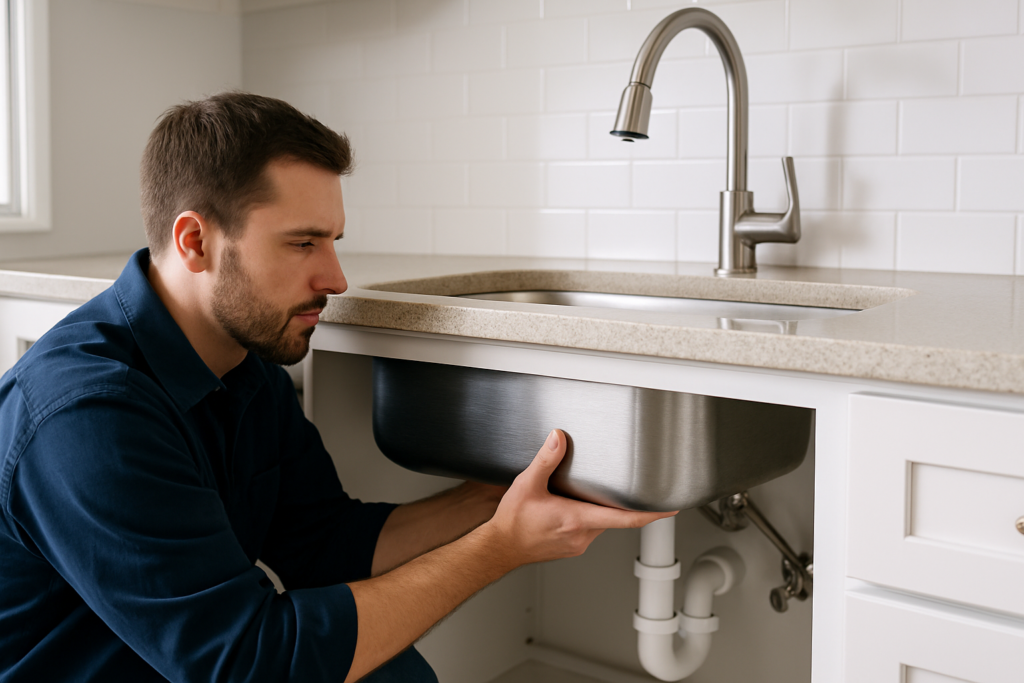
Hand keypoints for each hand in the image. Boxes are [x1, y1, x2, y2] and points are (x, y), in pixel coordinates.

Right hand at [485, 429, 675, 568]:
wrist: (500, 548)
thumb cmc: (512, 523)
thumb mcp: (527, 485)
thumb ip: (545, 460)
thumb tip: (558, 438)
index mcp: (577, 519)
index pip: (626, 518)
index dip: (652, 513)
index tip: (670, 508)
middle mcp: (582, 535)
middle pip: (616, 518)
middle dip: (624, 504)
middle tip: (634, 490)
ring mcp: (578, 543)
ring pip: (603, 524)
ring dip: (604, 510)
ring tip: (594, 494)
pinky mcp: (572, 547)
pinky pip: (590, 530)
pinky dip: (590, 517)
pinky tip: (574, 507)